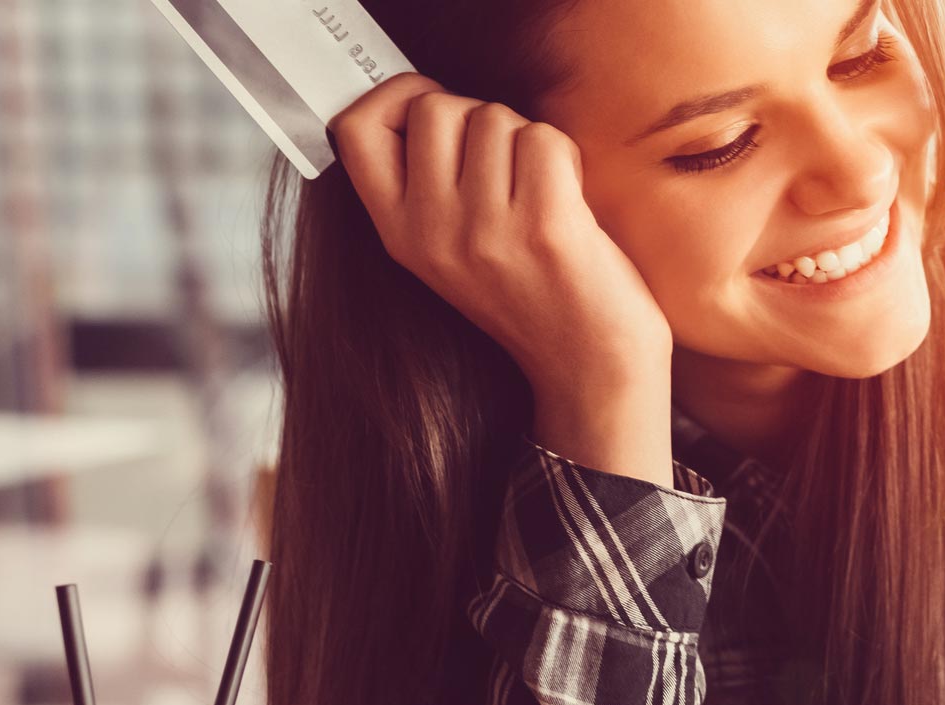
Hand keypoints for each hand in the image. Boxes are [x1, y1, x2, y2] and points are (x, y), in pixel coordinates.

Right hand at [330, 73, 671, 399]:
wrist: (590, 367)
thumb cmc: (533, 297)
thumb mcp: (450, 250)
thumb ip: (426, 184)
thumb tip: (423, 98)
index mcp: (399, 234)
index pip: (354, 130)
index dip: (394, 96)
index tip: (429, 105)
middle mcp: (431, 231)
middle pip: (435, 106)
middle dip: (479, 115)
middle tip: (507, 164)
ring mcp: (484, 230)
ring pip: (495, 117)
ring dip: (528, 141)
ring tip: (542, 193)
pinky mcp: (544, 226)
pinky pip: (544, 139)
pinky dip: (566, 158)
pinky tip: (570, 201)